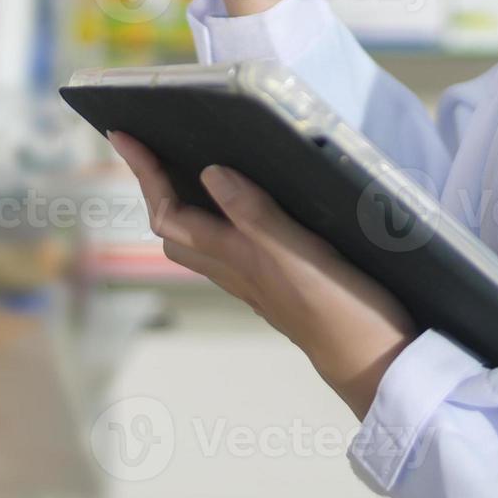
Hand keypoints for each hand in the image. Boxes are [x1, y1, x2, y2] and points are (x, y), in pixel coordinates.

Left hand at [109, 131, 414, 420]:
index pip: (169, 214)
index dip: (144, 173)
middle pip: (175, 230)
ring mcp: (258, 279)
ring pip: (201, 241)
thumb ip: (254, 214)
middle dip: (156, 187)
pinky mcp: (282, 283)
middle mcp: (237, 269)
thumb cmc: (339, 308)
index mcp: (234, 257)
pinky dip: (223, 216)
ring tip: (186, 166)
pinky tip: (245, 201)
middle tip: (151, 148)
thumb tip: (209, 173)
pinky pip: (233, 245)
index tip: (122, 135)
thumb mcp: (297, 253)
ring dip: (186, 203)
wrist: (375, 362)